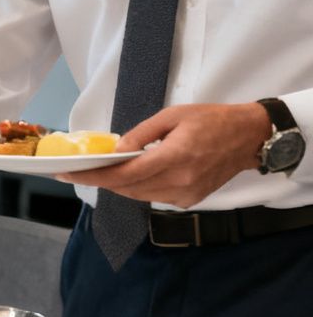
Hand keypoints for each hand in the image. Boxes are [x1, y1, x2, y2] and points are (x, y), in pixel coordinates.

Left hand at [57, 102, 273, 206]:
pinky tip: (135, 175)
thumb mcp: (174, 116)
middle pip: (127, 188)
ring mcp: (185, 195)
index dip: (94, 176)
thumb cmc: (212, 120)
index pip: (125, 174)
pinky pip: (153, 197)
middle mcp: (179, 181)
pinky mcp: (189, 201)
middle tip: (80, 171)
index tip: (67, 174)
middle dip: (101, 180)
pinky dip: (139, 188)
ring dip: (118, 185)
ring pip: (137, 195)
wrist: (249, 137)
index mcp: (175, 157)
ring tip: (103, 172)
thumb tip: (116, 150)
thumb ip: (141, 134)